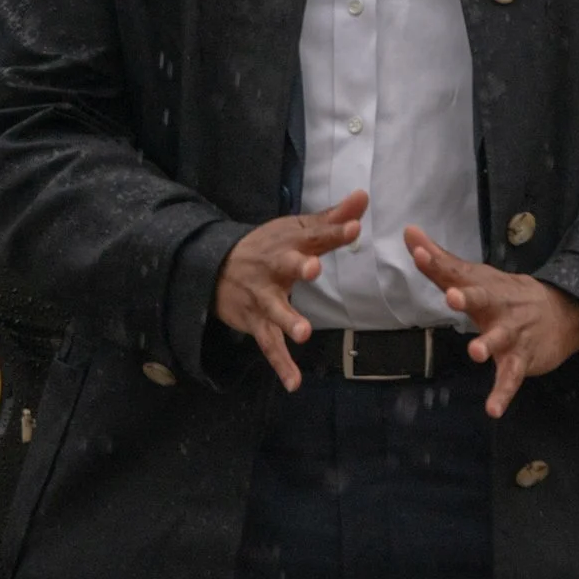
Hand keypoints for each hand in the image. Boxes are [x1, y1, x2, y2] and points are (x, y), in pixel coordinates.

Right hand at [215, 191, 366, 389]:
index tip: (355, 226)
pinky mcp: (255, 321)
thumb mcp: (297, 229)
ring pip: (274, 309)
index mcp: (290, 243)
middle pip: (286, 266)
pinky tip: (294, 383)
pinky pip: (268, 345)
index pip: (316, 235)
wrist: (215, 268)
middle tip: (313, 269)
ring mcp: (262, 297)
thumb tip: (364, 195)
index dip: (335, 231)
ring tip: (305, 333)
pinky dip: (280, 365)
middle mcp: (274, 268)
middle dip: (299, 267)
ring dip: (288, 320)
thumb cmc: (269, 246)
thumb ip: (333, 218)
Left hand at [406, 227, 578, 417]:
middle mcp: (499, 307)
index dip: (437, 262)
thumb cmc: (506, 296)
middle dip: (468, 297)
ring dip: (487, 344)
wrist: (563, 314)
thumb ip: (440, 260)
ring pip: (499, 340)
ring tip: (475, 352)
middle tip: (452, 296)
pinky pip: (511, 378)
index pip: (457, 272)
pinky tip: (493, 409)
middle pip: (483, 299)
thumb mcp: (476, 277)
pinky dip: (503, 394)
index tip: (418, 252)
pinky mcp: (520, 360)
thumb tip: (409, 231)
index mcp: (484, 286)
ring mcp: (512, 334)